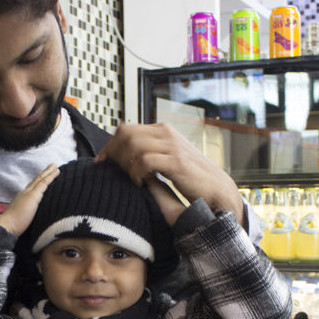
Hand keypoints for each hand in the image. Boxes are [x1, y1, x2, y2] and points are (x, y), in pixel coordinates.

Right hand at [0, 163, 60, 235]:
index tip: (44, 175)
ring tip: (55, 166)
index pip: (32, 187)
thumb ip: (28, 213)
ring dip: (49, 172)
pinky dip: (50, 177)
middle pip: (36, 180)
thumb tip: (32, 217)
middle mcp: (25, 192)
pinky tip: (56, 172)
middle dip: (44, 172)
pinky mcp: (33, 196)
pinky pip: (44, 183)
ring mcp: (28, 193)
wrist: (7, 226)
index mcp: (22, 197)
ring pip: (41, 179)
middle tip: (52, 165)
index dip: (39, 180)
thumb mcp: (22, 216)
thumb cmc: (13, 225)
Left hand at [96, 122, 245, 225]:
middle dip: (112, 153)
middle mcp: (166, 133)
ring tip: (126, 177)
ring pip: (133, 144)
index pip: (126, 129)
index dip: (110, 145)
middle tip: (108, 171)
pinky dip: (135, 172)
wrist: (217, 190)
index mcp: (163, 130)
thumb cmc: (191, 178)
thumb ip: (150, 153)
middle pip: (125, 133)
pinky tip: (137, 183)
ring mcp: (172, 145)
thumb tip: (123, 156)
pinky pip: (145, 161)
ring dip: (123, 162)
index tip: (101, 162)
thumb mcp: (168, 159)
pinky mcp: (176, 162)